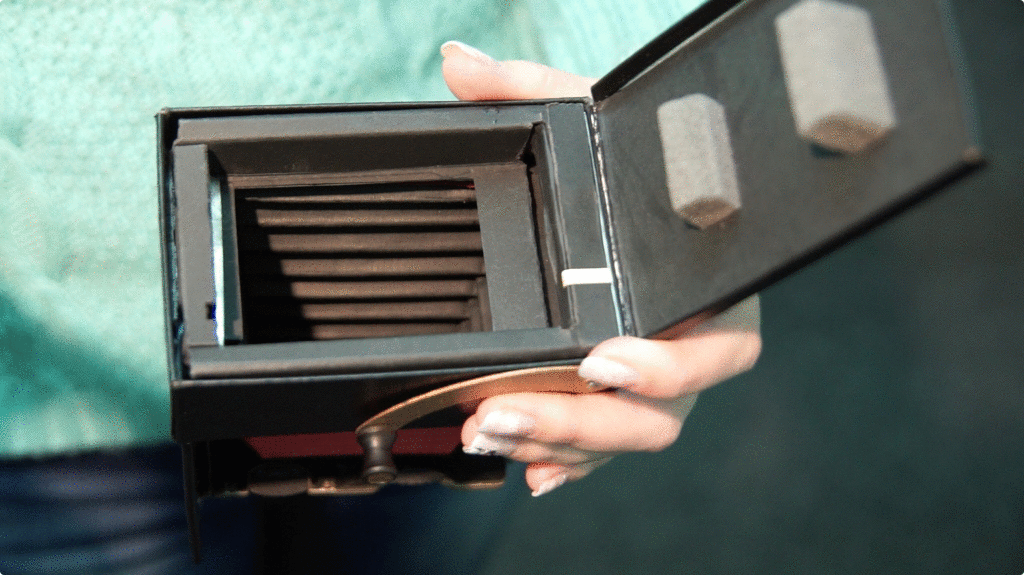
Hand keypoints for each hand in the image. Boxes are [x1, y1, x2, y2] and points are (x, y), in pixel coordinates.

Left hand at [441, 41, 761, 495]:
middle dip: (587, 424)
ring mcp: (653, 384)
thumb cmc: (625, 170)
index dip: (668, 366)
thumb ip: (529, 91)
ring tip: (490, 431)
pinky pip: (600, 450)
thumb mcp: (588, 124)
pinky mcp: (615, 402)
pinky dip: (565, 463)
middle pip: (662, 414)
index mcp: (708, 289)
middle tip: (510, 410)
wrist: (625, 201)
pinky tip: (527, 469)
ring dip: (559, 445)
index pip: (719, 346)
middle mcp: (689, 345)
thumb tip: (460, 65)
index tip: (604, 358)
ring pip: (625, 439)